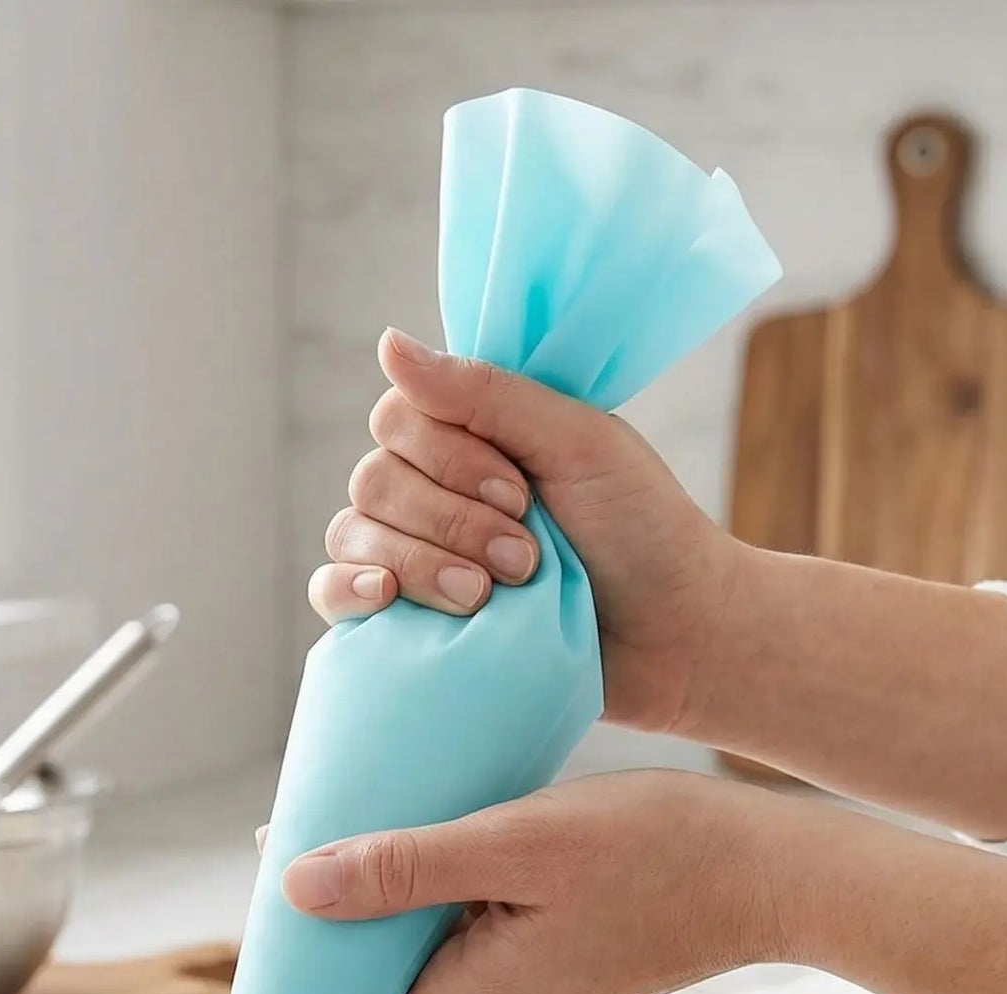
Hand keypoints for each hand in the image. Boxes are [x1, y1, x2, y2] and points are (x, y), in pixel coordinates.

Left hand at [279, 770, 784, 993]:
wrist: (779, 872)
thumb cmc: (658, 852)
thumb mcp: (516, 843)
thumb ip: (406, 868)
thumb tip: (298, 888)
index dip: (309, 984)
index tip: (273, 922)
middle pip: (395, 984)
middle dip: (348, 925)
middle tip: (312, 839)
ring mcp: (545, 991)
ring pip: (441, 955)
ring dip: (402, 903)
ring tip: (373, 823)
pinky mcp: (574, 962)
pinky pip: (488, 937)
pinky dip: (454, 897)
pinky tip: (451, 834)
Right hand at [307, 328, 750, 735]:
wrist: (674, 638)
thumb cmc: (643, 532)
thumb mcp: (577, 442)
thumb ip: (486, 393)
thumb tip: (388, 343)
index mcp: (472, 436)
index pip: (400, 418)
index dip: (446, 456)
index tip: (520, 491)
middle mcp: (432, 491)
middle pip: (375, 481)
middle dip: (449, 520)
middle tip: (524, 557)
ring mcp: (415, 557)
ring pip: (354, 535)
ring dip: (421, 562)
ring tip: (489, 596)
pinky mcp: (407, 623)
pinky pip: (331, 594)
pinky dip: (346, 591)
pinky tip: (383, 597)